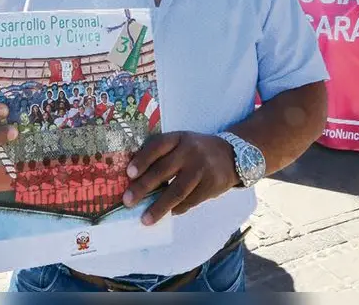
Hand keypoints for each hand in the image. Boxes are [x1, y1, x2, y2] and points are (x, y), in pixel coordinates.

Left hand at [123, 132, 238, 224]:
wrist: (231, 155)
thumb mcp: (181, 143)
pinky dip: (176, 209)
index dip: (143, 159)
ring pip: (177, 191)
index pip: (157, 146)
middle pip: (163, 170)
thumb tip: (134, 181)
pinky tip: (167, 214)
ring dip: (159, 207)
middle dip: (143, 187)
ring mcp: (201, 169)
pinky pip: (189, 201)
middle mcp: (190, 152)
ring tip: (145, 219)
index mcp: (179, 138)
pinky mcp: (210, 185)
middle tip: (128, 201)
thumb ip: (162, 156)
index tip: (129, 174)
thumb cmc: (195, 151)